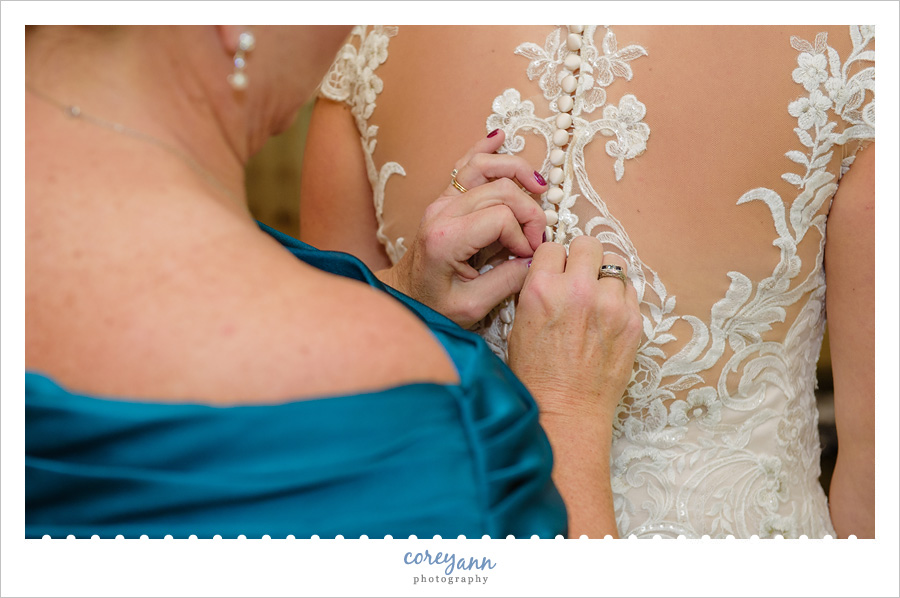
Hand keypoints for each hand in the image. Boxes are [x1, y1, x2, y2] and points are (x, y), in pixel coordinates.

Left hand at [377, 130, 548, 327]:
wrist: (405, 296)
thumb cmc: (433, 304)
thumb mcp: (471, 307)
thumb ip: (507, 282)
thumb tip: (535, 260)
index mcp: (445, 238)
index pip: (500, 217)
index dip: (522, 235)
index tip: (526, 257)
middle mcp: (441, 213)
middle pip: (499, 190)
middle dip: (528, 211)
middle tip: (536, 238)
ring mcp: (441, 202)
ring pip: (483, 167)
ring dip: (515, 170)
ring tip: (539, 187)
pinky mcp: (445, 199)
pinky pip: (465, 165)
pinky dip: (485, 151)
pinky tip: (499, 138)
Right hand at [509, 235, 641, 417]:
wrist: (567, 410)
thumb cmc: (537, 375)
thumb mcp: (519, 326)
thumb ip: (536, 291)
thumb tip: (550, 272)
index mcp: (542, 289)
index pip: (552, 247)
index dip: (553, 260)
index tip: (555, 271)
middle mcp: (578, 290)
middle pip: (588, 245)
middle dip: (581, 258)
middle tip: (579, 276)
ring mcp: (610, 305)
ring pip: (615, 264)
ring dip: (604, 276)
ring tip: (596, 296)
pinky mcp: (634, 321)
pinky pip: (631, 291)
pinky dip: (620, 298)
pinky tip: (608, 316)